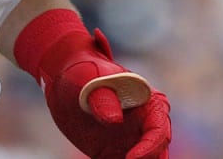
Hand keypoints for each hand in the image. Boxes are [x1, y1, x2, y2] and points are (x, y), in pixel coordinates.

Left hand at [15, 9, 170, 158]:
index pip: (159, 131)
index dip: (149, 148)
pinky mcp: (113, 153)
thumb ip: (103, 97)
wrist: (64, 78)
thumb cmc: (83, 71)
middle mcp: (144, 127)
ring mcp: (131, 142)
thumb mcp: (90, 79)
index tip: (130, 158)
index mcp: (149, 104)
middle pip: (157, 153)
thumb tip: (115, 120)